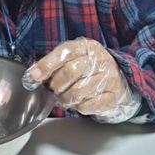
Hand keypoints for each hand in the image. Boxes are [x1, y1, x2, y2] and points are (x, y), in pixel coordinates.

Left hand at [22, 38, 141, 122]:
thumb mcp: (76, 59)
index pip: (65, 51)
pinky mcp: (113, 96)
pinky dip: (79, 107)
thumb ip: (57, 64)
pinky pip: (88, 105)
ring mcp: (109, 78)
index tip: (34, 76)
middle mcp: (101, 60)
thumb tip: (35, 75)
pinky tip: (80, 102)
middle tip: (55, 89)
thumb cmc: (92, 70)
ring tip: (67, 97)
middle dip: (57, 85)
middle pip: (70, 72)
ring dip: (66, 98)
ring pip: (78, 91)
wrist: (120, 83)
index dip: (47, 64)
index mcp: (89, 47)